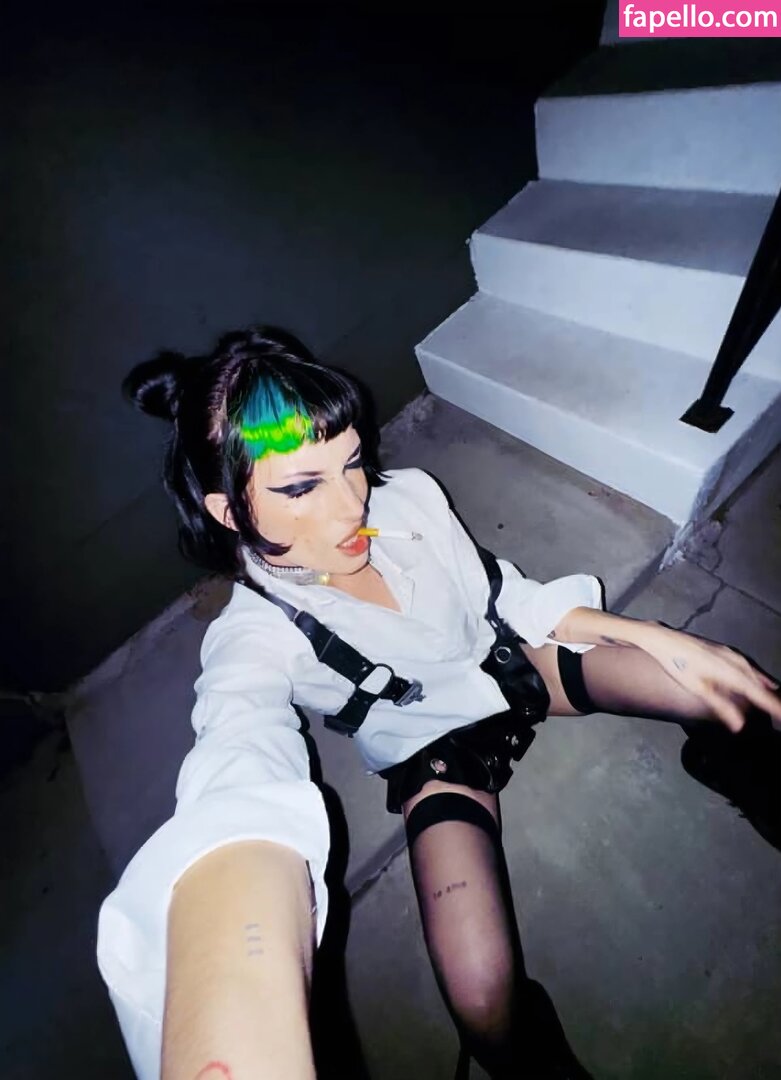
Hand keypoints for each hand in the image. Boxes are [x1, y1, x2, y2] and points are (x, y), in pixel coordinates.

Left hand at [645, 626, 780, 732]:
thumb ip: (721, 706)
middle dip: (773, 699)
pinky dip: (759, 676)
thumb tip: (739, 726)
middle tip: (779, 714)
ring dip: (768, 688)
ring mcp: (732, 654)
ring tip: (775, 701)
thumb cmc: (678, 664)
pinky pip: (750, 665)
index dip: (774, 706)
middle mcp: (737, 661)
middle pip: (762, 684)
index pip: (760, 693)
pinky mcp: (727, 650)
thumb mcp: (698, 688)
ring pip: (757, 673)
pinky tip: (762, 680)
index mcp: (732, 672)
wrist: (664, 639)